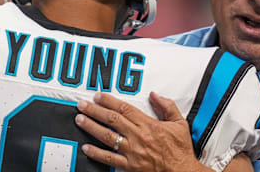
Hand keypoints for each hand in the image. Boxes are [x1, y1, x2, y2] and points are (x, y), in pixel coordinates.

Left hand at [75, 92, 210, 171]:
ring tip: (80, 120)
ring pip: (107, 137)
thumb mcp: (179, 123)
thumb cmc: (180, 149)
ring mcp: (132, 152)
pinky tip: (86, 147)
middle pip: (112, 120)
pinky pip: (109, 159)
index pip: (124, 108)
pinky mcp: (130, 166)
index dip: (109, 101)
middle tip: (82, 105)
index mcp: (149, 125)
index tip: (99, 96)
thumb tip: (154, 95)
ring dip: (91, 127)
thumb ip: (167, 106)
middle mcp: (138, 137)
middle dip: (95, 110)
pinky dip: (96, 153)